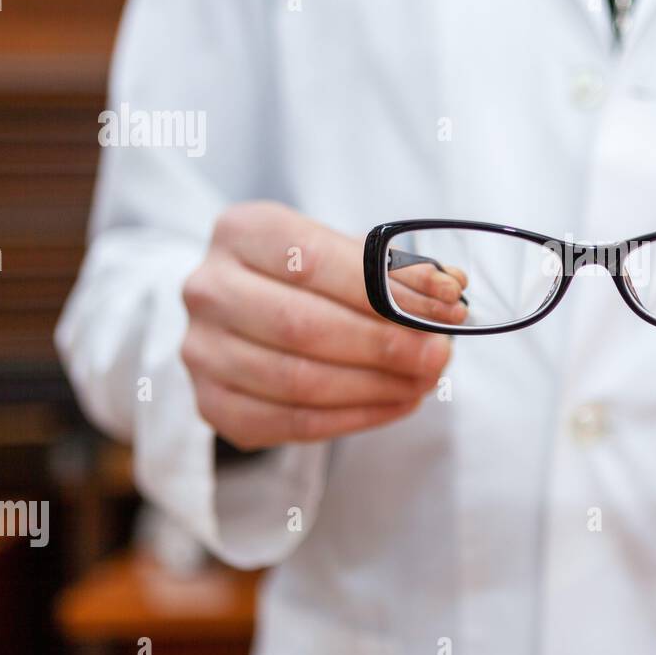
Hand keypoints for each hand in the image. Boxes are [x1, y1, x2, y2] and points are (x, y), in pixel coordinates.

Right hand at [181, 201, 465, 448]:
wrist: (251, 311)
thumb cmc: (313, 277)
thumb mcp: (351, 255)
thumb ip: (399, 269)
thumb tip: (452, 288)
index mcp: (241, 232)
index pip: (318, 262)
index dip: (387, 290)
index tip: (446, 308)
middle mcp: (208, 289)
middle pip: (303, 326)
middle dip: (385, 345)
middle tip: (439, 355)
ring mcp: (203, 350)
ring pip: (298, 381)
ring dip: (376, 386)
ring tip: (425, 381)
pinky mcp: (213, 404)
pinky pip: (291, 422)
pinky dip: (355, 417)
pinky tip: (397, 403)